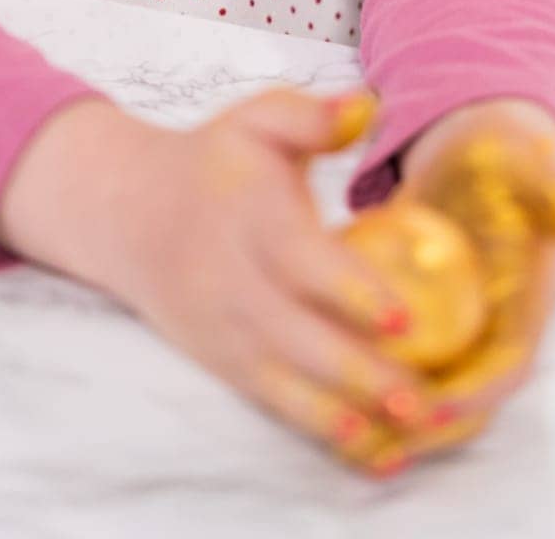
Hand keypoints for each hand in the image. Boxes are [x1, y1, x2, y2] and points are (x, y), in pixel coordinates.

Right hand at [103, 86, 462, 460]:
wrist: (130, 211)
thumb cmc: (215, 162)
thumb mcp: (255, 121)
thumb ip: (310, 115)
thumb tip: (366, 104)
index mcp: (251, 221)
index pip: (302, 263)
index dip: (351, 292)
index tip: (402, 317)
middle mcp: (237, 285)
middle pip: (302, 339)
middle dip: (363, 374)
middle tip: (424, 398)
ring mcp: (229, 332)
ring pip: (292, 384)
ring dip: (351, 414)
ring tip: (410, 434)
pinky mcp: (228, 363)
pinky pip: (278, 404)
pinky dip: (324, 430)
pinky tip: (375, 450)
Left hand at [331, 101, 554, 475]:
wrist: (478, 146)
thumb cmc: (505, 153)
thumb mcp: (532, 167)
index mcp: (529, 304)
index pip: (508, 364)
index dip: (473, 391)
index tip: (428, 402)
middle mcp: (495, 326)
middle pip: (466, 397)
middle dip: (425, 425)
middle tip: (374, 435)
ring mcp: (459, 328)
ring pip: (429, 391)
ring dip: (394, 417)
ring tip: (347, 433)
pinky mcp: (422, 321)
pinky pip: (397, 366)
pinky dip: (369, 385)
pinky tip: (324, 392)